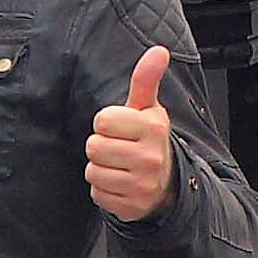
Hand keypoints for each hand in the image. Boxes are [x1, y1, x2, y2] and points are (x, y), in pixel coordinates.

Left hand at [86, 46, 178, 222]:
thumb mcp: (147, 109)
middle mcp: (151, 157)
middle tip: (118, 148)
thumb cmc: (147, 139)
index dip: (106, 123)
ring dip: (100, 168)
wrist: (164, 183)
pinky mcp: (131, 207)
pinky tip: (119, 183)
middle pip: (94, 146)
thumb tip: (159, 51)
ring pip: (93, 171)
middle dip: (101, 146)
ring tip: (118, 166)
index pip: (103, 121)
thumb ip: (146, 80)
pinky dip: (103, 189)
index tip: (121, 128)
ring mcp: (142, 185)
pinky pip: (97, 193)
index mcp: (154, 128)